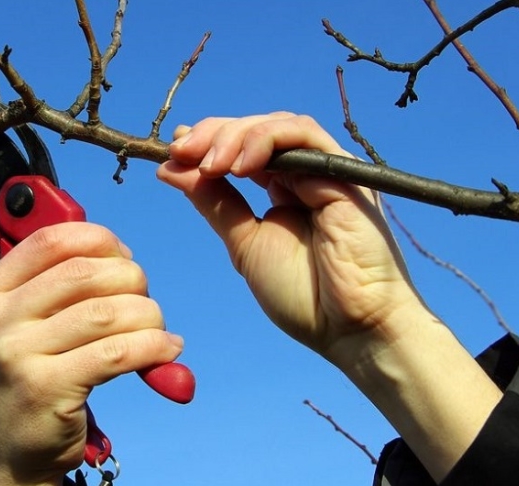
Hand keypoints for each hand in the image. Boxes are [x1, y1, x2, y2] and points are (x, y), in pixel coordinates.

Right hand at [0, 222, 183, 485]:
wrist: (15, 449)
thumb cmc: (37, 373)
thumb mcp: (31, 323)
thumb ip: (64, 284)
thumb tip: (124, 258)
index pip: (53, 240)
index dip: (102, 241)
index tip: (125, 259)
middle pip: (87, 273)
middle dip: (133, 281)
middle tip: (144, 303)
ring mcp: (15, 354)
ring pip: (108, 312)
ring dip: (149, 317)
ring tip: (159, 331)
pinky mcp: (45, 388)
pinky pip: (118, 352)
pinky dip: (154, 346)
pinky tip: (167, 350)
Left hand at [157, 112, 421, 367]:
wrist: (348, 327)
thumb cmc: (302, 294)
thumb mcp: (244, 243)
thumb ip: (215, 203)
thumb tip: (170, 170)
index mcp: (284, 190)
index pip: (243, 149)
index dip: (207, 144)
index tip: (173, 154)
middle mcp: (304, 175)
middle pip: (257, 130)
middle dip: (214, 135)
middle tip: (182, 151)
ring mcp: (325, 171)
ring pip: (278, 126)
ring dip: (236, 135)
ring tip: (209, 163)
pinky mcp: (343, 172)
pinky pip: (304, 135)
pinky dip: (267, 140)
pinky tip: (240, 165)